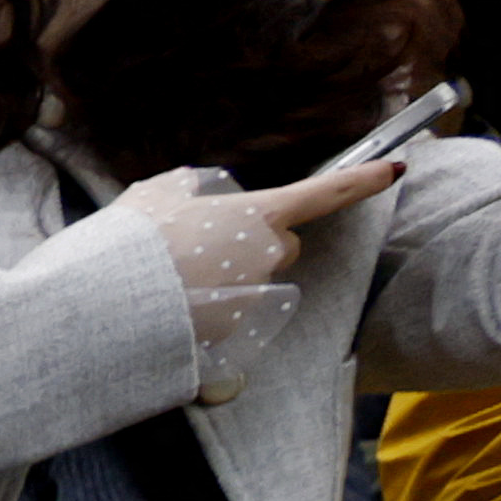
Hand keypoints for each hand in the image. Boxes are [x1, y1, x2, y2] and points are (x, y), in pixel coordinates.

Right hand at [135, 147, 403, 346]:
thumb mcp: (153, 196)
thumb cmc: (132, 242)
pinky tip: (168, 303)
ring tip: (172, 276)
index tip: (396, 169)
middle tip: (203, 242)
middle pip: (282, 244)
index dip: (363, 179)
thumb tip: (195, 189)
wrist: (104, 304)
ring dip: (224, 276)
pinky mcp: (230, 331)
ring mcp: (250, 296)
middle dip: (255, 242)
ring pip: (251, 279)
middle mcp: (267, 255)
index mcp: (260, 215)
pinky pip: (225, 311)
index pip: (325, 193)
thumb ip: (186, 187)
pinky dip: (204, 307)